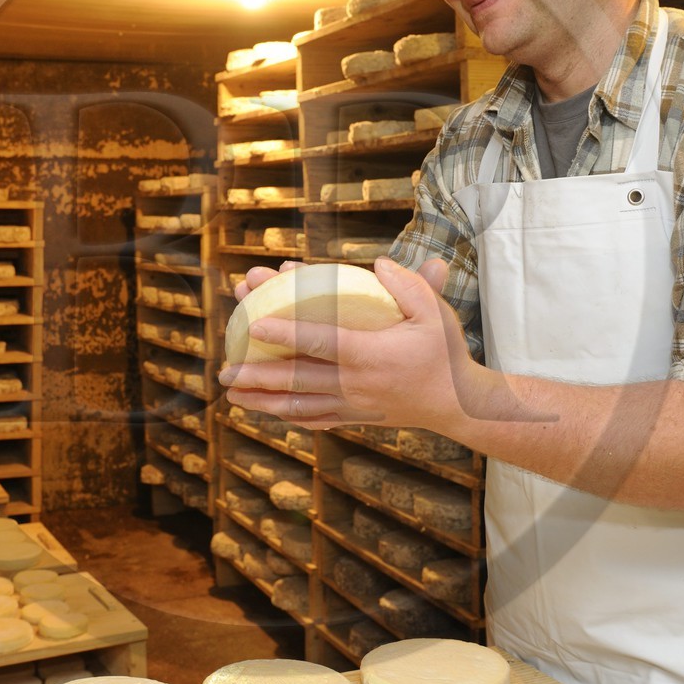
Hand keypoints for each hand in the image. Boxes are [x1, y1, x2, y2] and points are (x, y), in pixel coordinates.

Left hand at [219, 257, 482, 432]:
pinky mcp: (355, 416)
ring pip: (299, 404)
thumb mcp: (436, 314)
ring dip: (263, 399)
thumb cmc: (445, 354)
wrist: (459, 404)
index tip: (255, 325)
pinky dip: (287, 415)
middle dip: (258, 374)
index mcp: (370, 355)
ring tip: (231, 393)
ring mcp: (353, 404)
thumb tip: (379, 264)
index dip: (286, 333)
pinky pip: (314, 418)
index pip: (320, 342)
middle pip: (297, 378)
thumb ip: (411, 286)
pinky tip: (265, 410)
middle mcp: (355, 383)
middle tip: (224, 369)